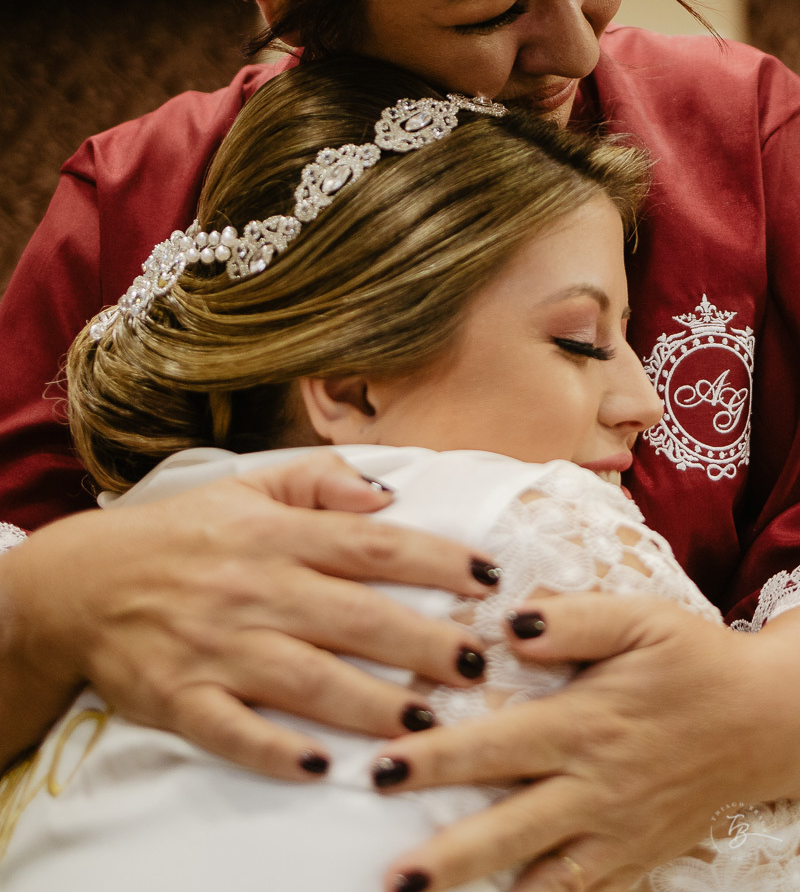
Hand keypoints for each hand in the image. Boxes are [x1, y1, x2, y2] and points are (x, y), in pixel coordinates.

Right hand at [1, 453, 496, 776]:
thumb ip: (319, 482)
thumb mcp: (246, 487)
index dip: (436, 562)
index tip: (489, 581)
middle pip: (354, 616)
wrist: (77, 584)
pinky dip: (278, 752)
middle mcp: (253, 587)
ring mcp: (216, 646)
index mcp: (275, 533)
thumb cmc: (180, 533)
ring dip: (370, 703)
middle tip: (479, 665)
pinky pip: (234, 732)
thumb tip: (386, 496)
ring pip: (306, 678)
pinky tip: (325, 769)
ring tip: (427, 720)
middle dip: (424, 642)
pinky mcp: (179, 698)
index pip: (372, 545)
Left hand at [375, 593, 799, 891]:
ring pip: (543, 880)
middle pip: (509, 830)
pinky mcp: (635, 857)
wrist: (764, 720)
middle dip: (447, 857)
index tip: (382, 770)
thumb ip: (572, 619)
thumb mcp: (639, 618)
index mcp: (585, 723)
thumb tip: (509, 623)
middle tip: (394, 876)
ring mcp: (616, 832)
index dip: (436, 760)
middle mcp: (594, 787)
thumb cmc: (693, 660)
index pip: (495, 746)